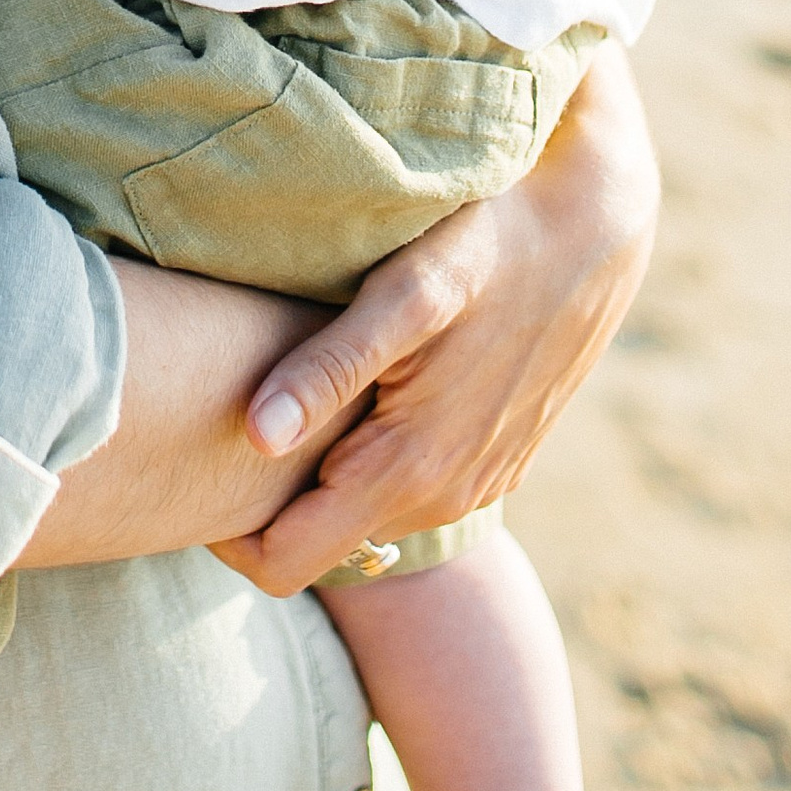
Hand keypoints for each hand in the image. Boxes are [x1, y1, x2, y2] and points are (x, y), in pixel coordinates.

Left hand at [213, 42, 658, 597]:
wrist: (597, 224)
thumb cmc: (489, 243)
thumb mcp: (404, 294)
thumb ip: (328, 369)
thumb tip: (252, 438)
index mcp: (408, 471)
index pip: (282, 565)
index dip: (226, 533)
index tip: (194, 463)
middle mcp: (445, 497)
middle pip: (319, 543)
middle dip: (266, 502)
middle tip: (229, 416)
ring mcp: (479, 484)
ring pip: (367, 516)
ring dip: (323, 473)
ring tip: (293, 392)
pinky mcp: (500, 460)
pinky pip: (414, 487)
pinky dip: (376, 455)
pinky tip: (365, 387)